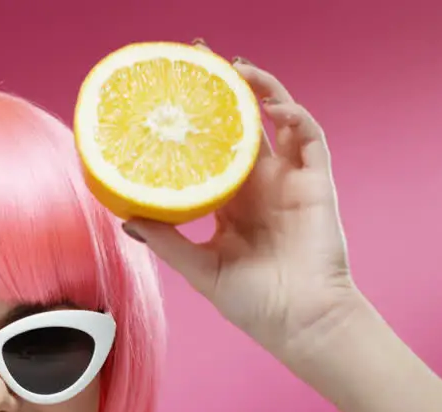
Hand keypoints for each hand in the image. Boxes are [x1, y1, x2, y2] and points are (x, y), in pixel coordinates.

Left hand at [123, 42, 367, 363]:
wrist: (300, 323)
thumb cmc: (254, 303)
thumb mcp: (198, 268)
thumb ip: (166, 240)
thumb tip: (125, 217)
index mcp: (232, 201)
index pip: (212, 149)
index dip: (196, 121)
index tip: (170, 96)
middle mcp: (260, 185)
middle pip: (242, 124)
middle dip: (225, 89)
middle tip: (200, 58)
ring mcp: (290, 181)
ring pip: (277, 119)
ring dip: (261, 89)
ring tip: (235, 68)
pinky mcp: (316, 183)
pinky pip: (308, 137)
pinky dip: (293, 116)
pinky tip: (271, 106)